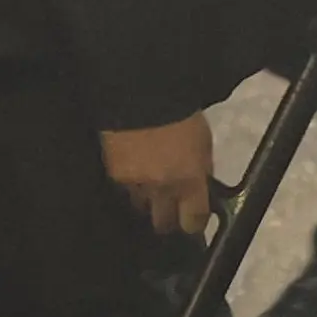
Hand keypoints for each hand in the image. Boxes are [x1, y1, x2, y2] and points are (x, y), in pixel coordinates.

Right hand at [101, 116, 213, 237]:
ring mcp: (134, 184)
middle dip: (167, 219)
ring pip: (139, 207)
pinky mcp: (113, 173)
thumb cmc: (182, 113)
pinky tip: (132, 174)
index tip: (193, 221)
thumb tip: (199, 185)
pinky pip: (122, 189)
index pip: (193, 220)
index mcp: (189, 180)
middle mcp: (161, 189)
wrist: (142, 93)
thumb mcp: (203, 142)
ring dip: (145, 200)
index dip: (194, 223)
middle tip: (169, 210)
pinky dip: (128, 185)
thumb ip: (200, 169)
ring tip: (148, 187)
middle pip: (162, 223)